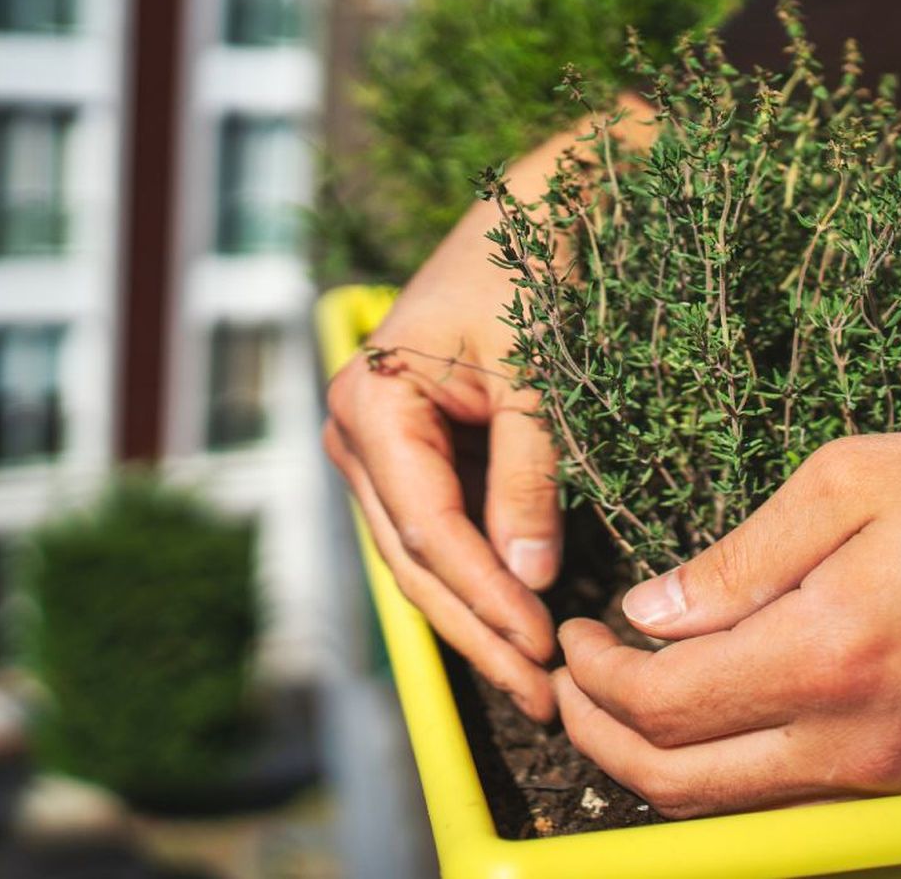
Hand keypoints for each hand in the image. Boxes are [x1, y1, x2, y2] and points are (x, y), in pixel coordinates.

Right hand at [325, 95, 656, 721]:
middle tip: (540, 698)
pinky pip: (440, 530)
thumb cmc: (529, 269)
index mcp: (370, 406)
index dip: (486, 598)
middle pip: (415, 561)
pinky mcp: (414, 453)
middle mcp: (358, 432)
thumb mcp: (533, 377)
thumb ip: (527, 478)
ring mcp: (380, 447)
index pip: (429, 531)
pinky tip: (519, 623)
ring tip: (533, 681)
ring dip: (476, 618)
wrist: (535, 202)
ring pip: (422, 558)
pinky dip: (480, 577)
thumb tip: (528, 581)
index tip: (542, 650)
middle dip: (478, 632)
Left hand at [553, 428, 900, 815]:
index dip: (597, 677)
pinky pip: (798, 805)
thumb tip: (652, 612)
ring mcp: (896, 782)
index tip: (575, 633)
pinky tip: (718, 719)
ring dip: (659, 766)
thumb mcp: (858, 480)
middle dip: (601, 737)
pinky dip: (733, 777)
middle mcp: (857, 744)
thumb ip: (742, 556)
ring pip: (735, 810)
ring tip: (625, 701)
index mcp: (831, 654)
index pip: (665, 704)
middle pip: (681, 784)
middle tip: (571, 681)